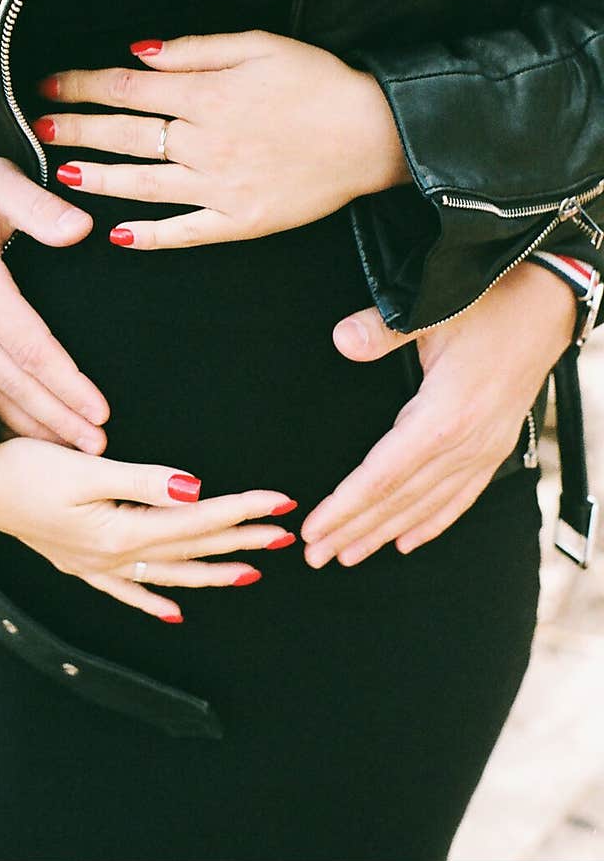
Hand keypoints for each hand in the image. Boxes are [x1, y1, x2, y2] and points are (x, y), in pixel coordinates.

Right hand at [0, 147, 108, 451]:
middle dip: (57, 419)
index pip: (30, 348)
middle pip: (12, 382)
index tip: (100, 411)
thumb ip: (41, 207)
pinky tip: (18, 432)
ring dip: (28, 424)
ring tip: (68, 450)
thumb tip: (83, 230)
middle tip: (98, 449)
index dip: (67, 384)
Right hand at [0, 438, 297, 622]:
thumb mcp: (84, 466)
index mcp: (119, 529)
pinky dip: (153, 601)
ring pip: (167, 575)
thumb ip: (143, 481)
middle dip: (240, 541)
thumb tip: (195, 489)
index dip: (242, 509)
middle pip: (190, 549)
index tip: (281, 501)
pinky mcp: (77, 562)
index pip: (197, 519)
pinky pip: (126, 592)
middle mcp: (112, 556)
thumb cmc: (24, 467)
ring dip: (210, 574)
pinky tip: (174, 612)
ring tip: (250, 573)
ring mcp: (94, 565)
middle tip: (285, 535)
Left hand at [34, 31, 409, 248]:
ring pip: (144, 185)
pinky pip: (185, 232)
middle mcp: (205, 143)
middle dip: (76, 128)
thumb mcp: (258, 45)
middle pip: (125, 135)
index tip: (47, 85)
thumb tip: (137, 53)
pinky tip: (117, 235)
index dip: (80, 85)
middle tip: (36, 126)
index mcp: (207, 95)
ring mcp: (220, 187)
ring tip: (61, 174)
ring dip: (97, 179)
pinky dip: (150, 236)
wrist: (373, 135)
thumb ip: (193, 50)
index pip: (126, 89)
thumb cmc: (317, 82)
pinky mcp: (240, 221)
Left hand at [300, 260, 578, 566]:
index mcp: (444, 416)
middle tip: (314, 555)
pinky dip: (432, 523)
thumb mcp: (432, 309)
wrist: (548, 305)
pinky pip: (459, 498)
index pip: (383, 476)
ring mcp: (483, 449)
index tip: (312, 529)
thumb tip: (343, 340)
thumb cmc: (488, 305)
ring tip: (347, 555)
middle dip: (353, 530)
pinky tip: (407, 541)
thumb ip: (383, 330)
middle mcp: (465, 443)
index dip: (345, 506)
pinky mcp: (494, 447)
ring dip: (384, 533)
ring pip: (426, 505)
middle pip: (399, 500)